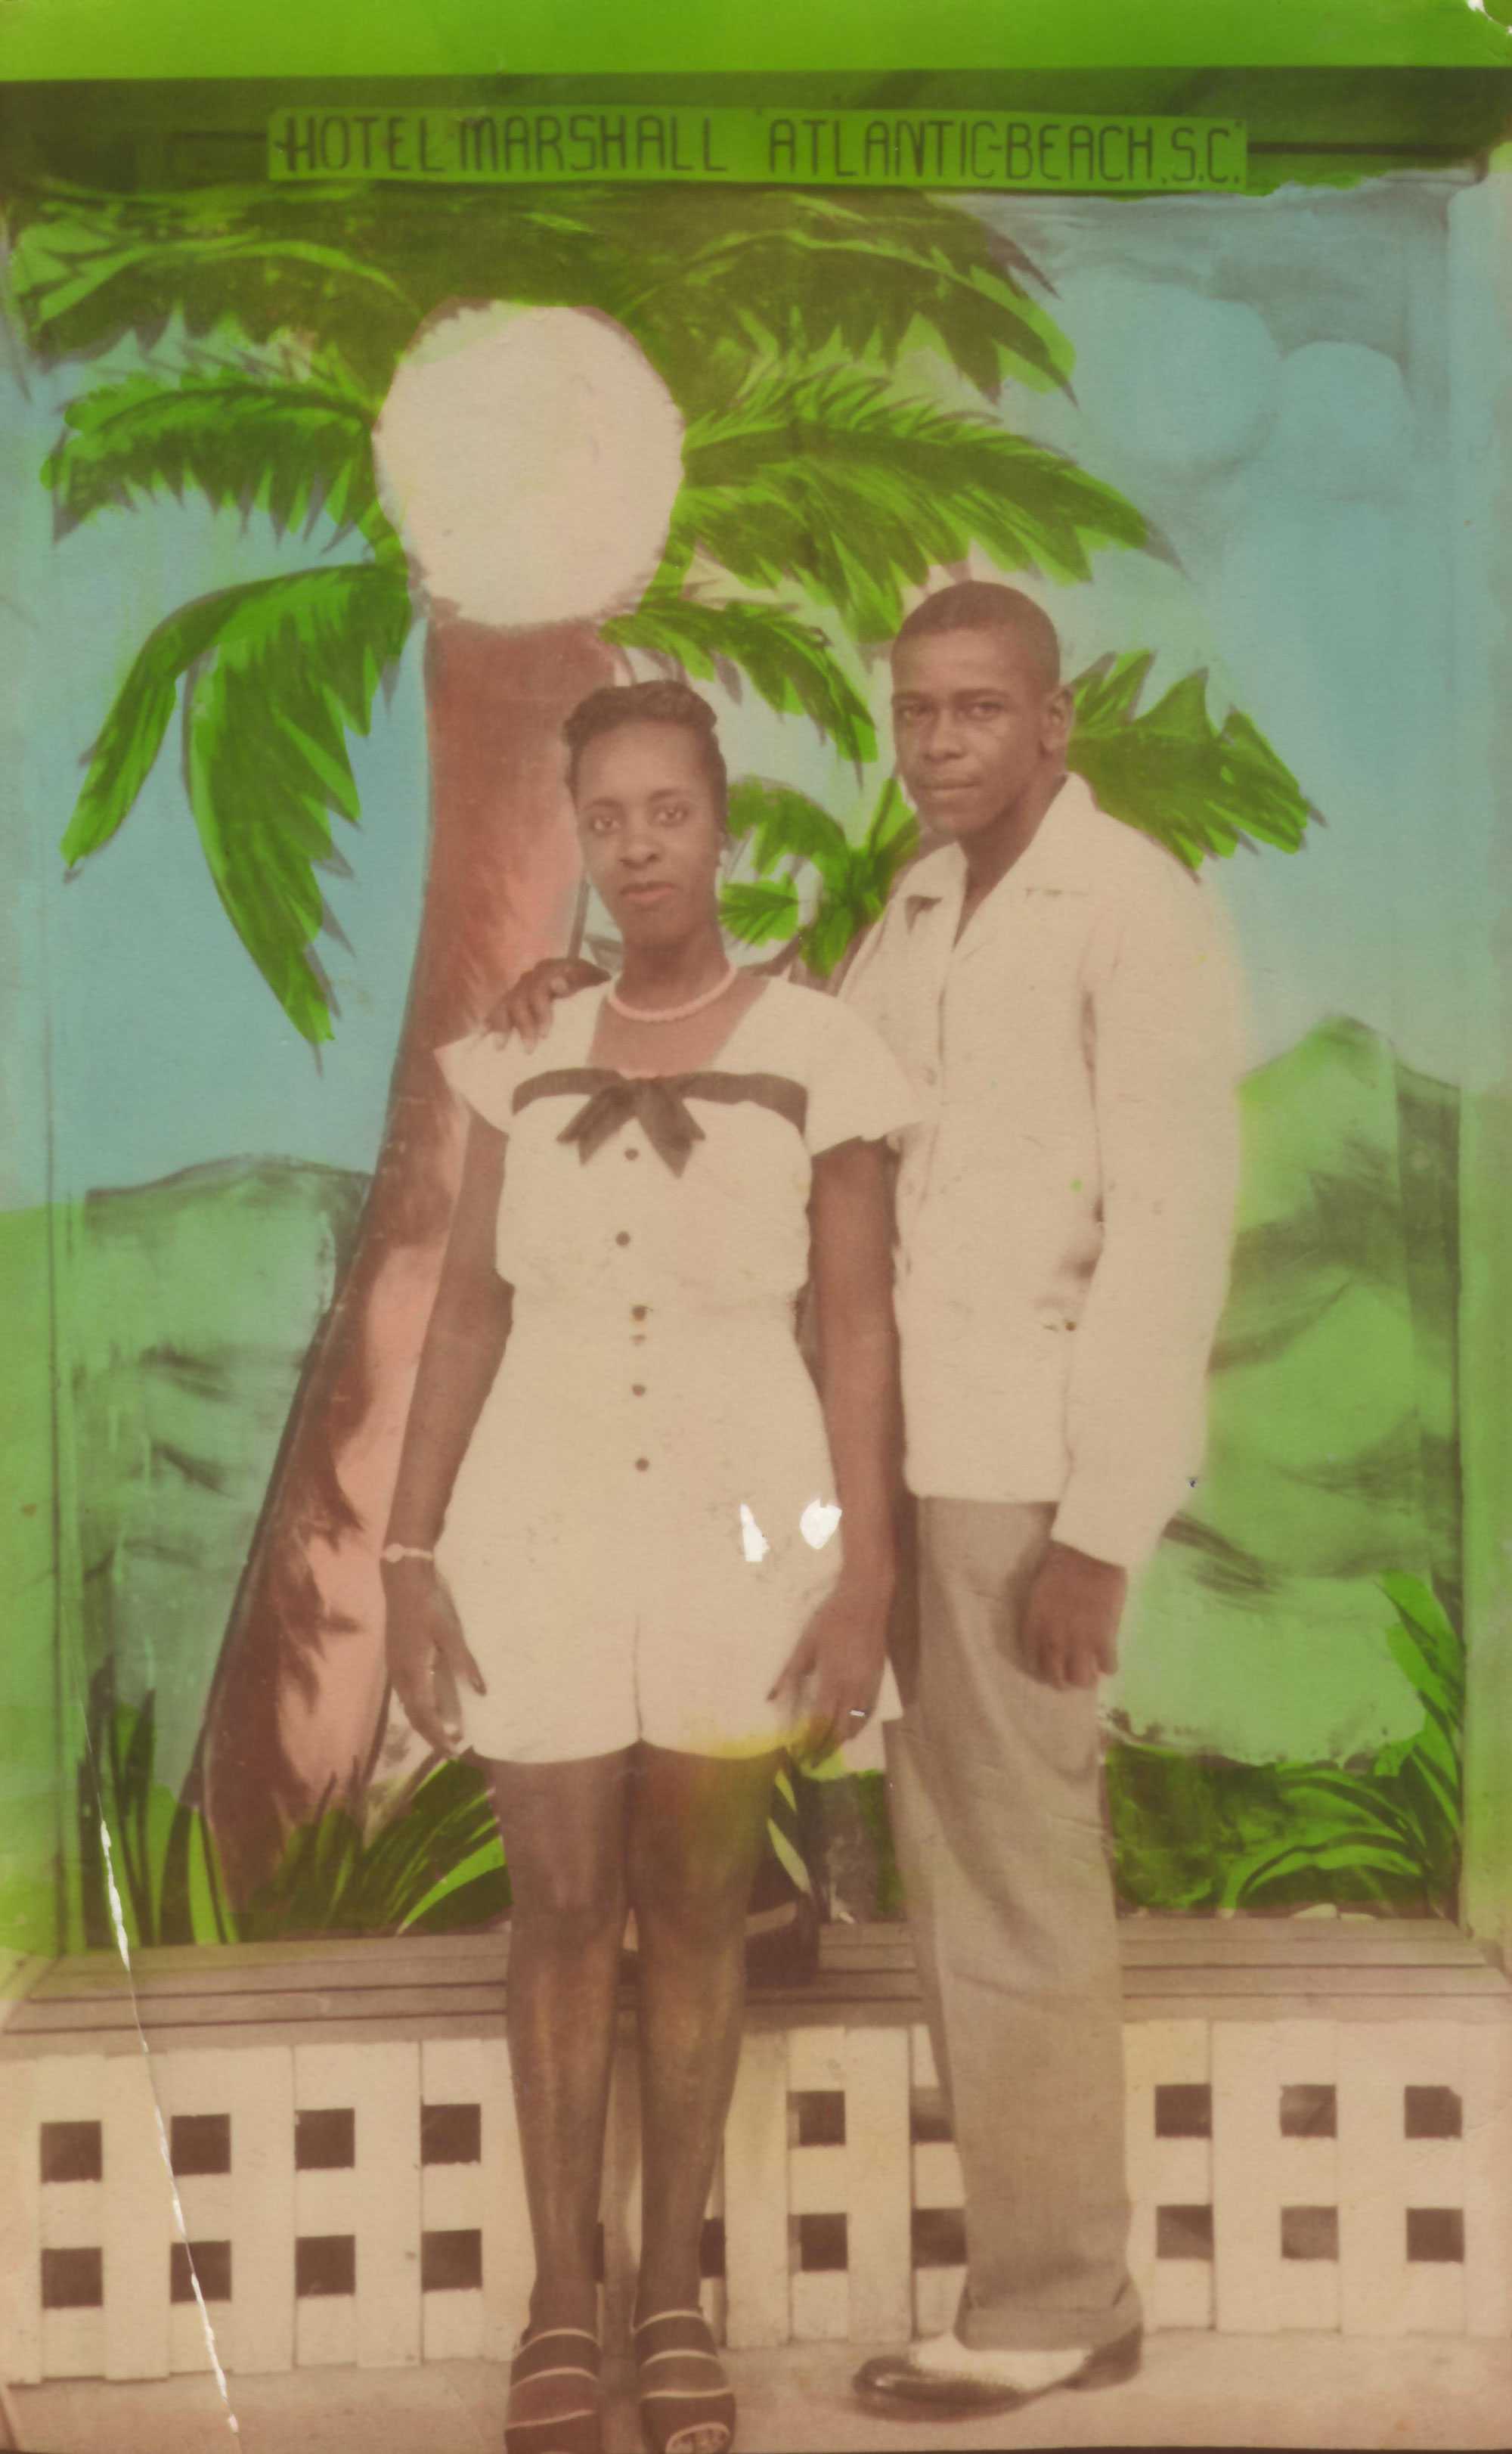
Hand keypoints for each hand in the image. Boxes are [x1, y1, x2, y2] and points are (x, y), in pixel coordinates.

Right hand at [383, 1556, 485, 1754]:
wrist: (401, 1581)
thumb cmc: (428, 1605)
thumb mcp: (450, 1633)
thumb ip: (465, 1663)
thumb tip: (481, 1693)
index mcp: (413, 1672)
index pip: (426, 1715)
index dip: (440, 1736)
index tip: (456, 1751)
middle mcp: (400, 1676)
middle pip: (415, 1716)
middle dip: (433, 1736)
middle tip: (453, 1752)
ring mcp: (395, 1669)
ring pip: (408, 1707)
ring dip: (425, 1724)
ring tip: (444, 1736)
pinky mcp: (395, 1660)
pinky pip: (406, 1695)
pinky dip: (418, 1708)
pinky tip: (429, 1708)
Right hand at [484, 956, 605, 1049]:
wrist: (599, 986)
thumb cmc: (600, 990)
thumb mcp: (597, 986)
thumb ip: (578, 983)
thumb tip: (556, 983)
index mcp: (555, 968)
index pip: (539, 988)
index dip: (540, 1012)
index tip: (546, 1035)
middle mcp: (536, 973)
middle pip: (520, 997)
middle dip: (523, 1025)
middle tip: (529, 1049)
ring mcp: (525, 983)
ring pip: (506, 1001)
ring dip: (502, 1025)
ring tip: (500, 1047)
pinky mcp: (518, 995)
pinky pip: (499, 1006)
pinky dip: (490, 1020)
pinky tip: (480, 1034)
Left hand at [769, 1581, 887, 1763]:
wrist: (865, 1600)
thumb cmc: (830, 1619)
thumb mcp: (805, 1645)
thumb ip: (789, 1674)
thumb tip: (771, 1698)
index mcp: (832, 1681)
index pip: (819, 1723)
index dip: (809, 1742)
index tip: (798, 1754)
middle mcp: (852, 1689)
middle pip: (839, 1730)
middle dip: (824, 1748)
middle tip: (811, 1760)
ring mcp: (868, 1686)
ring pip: (857, 1724)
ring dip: (841, 1739)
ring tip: (827, 1749)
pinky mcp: (878, 1680)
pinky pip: (870, 1712)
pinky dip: (859, 1725)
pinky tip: (851, 1730)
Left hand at [1022, 1542, 1126, 1690]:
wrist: (1087, 1552)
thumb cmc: (1059, 1564)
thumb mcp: (1036, 1593)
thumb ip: (1038, 1618)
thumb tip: (1044, 1635)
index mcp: (1033, 1627)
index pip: (1033, 1662)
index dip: (1042, 1668)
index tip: (1050, 1667)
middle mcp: (1053, 1639)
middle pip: (1055, 1676)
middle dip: (1062, 1681)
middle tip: (1071, 1677)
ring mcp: (1079, 1641)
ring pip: (1081, 1679)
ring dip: (1086, 1679)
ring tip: (1091, 1675)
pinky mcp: (1104, 1638)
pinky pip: (1108, 1665)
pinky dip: (1109, 1666)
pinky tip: (1110, 1660)